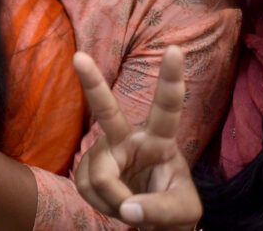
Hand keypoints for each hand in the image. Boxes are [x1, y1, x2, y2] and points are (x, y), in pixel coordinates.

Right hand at [73, 46, 200, 230]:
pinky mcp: (86, 167)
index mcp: (161, 140)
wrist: (151, 220)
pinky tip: (114, 203)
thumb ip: (160, 211)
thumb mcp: (183, 212)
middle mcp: (129, 138)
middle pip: (108, 111)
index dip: (171, 79)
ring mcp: (104, 151)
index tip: (175, 49)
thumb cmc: (174, 205)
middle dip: (92, 83)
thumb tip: (127, 209)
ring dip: (114, 201)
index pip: (168, 107)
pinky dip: (101, 205)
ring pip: (101, 176)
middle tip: (79, 57)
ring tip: (129, 209)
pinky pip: (86, 188)